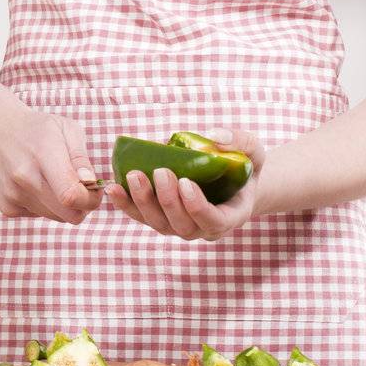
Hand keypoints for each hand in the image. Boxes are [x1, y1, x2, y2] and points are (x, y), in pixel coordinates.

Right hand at [0, 95, 102, 224]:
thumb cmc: (34, 128)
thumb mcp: (64, 128)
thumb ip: (81, 157)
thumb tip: (90, 182)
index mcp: (43, 152)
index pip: (72, 195)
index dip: (91, 199)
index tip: (95, 189)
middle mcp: (25, 177)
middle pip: (69, 214)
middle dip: (83, 205)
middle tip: (81, 187)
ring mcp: (13, 194)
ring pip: (56, 217)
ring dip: (63, 205)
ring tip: (55, 180)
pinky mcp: (6, 207)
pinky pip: (39, 215)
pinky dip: (45, 205)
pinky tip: (36, 184)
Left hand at [103, 127, 266, 240]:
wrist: (233, 179)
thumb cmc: (244, 163)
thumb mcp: (252, 150)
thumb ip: (239, 141)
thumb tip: (212, 137)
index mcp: (231, 216)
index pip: (213, 221)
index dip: (197, 207)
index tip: (186, 183)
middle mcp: (204, 228)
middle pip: (182, 225)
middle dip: (168, 200)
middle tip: (160, 171)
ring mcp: (181, 226)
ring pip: (159, 224)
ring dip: (143, 202)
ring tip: (134, 175)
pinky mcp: (162, 218)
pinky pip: (142, 217)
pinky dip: (126, 205)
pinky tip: (113, 187)